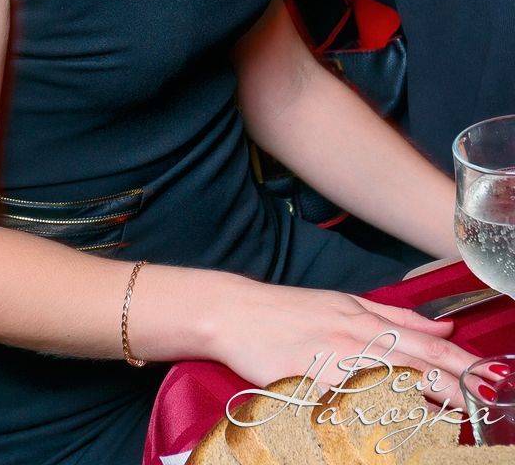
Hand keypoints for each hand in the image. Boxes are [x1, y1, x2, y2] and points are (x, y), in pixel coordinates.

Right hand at [210, 277, 476, 409]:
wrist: (237, 312)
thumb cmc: (290, 311)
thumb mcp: (346, 303)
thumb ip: (396, 318)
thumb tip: (442, 327)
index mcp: (368, 321)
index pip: (428, 347)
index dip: (463, 364)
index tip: (492, 378)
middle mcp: (358, 341)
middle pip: (419, 368)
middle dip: (459, 386)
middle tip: (490, 398)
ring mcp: (338, 364)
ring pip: (393, 386)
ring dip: (429, 402)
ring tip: (460, 415)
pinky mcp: (315, 384)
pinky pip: (354, 404)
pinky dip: (380, 414)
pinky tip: (400, 424)